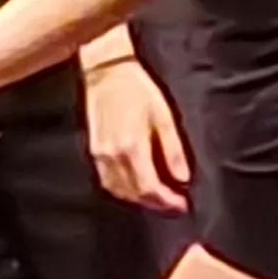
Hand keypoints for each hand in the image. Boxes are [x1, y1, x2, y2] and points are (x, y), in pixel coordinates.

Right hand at [82, 54, 194, 213]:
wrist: (107, 72)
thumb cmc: (139, 89)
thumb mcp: (164, 116)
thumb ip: (173, 150)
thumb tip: (183, 179)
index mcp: (132, 147)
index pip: (150, 188)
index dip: (167, 201)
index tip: (183, 205)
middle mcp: (112, 156)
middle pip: (135, 194)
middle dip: (157, 204)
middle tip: (176, 206)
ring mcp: (100, 155)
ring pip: (119, 191)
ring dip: (140, 201)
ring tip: (160, 200)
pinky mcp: (94, 151)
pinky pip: (107, 182)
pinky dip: (123, 191)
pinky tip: (137, 189)